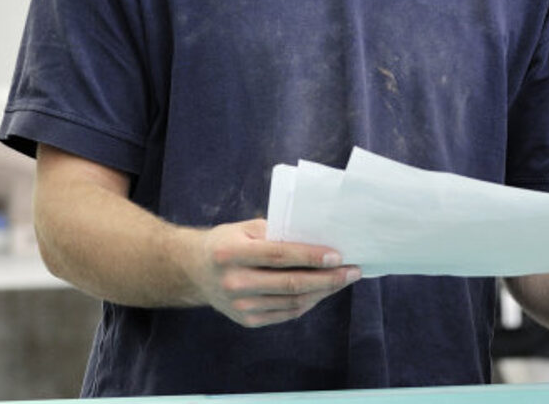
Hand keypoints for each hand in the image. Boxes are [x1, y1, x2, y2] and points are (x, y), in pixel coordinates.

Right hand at [186, 218, 360, 326]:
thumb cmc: (228, 242)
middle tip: (353, 271)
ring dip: (323, 292)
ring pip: (292, 302)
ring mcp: (240, 306)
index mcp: (231, 253)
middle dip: (327, 278)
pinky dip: (308, 302)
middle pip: (290, 283)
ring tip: (343, 280)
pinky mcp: (247, 321)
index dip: (311, 256)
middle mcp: (234, 282)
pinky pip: (286, 313)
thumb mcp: (247, 228)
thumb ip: (278, 232)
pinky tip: (322, 291)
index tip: (338, 256)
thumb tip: (319, 239)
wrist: (195, 270)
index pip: (279, 255)